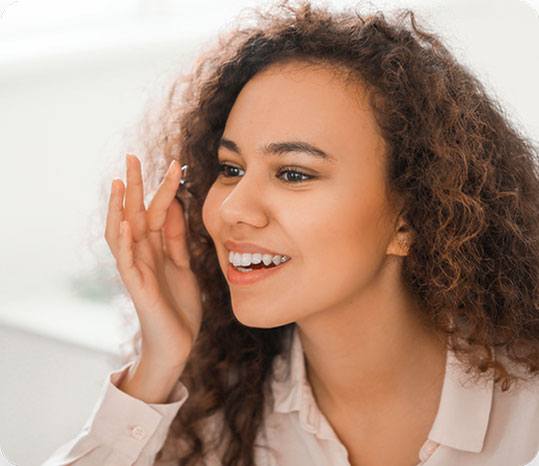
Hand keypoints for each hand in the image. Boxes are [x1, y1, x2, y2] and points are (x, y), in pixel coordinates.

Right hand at [105, 154, 202, 371]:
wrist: (178, 343)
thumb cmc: (178, 305)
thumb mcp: (182, 264)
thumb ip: (177, 238)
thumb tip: (176, 205)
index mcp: (156, 248)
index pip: (157, 211)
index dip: (165, 188)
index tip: (175, 164)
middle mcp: (142, 254)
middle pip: (135, 213)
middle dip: (135, 185)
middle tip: (132, 156)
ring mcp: (137, 269)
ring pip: (122, 232)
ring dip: (120, 207)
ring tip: (120, 182)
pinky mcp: (136, 286)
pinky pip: (125, 260)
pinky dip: (123, 240)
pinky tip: (125, 221)